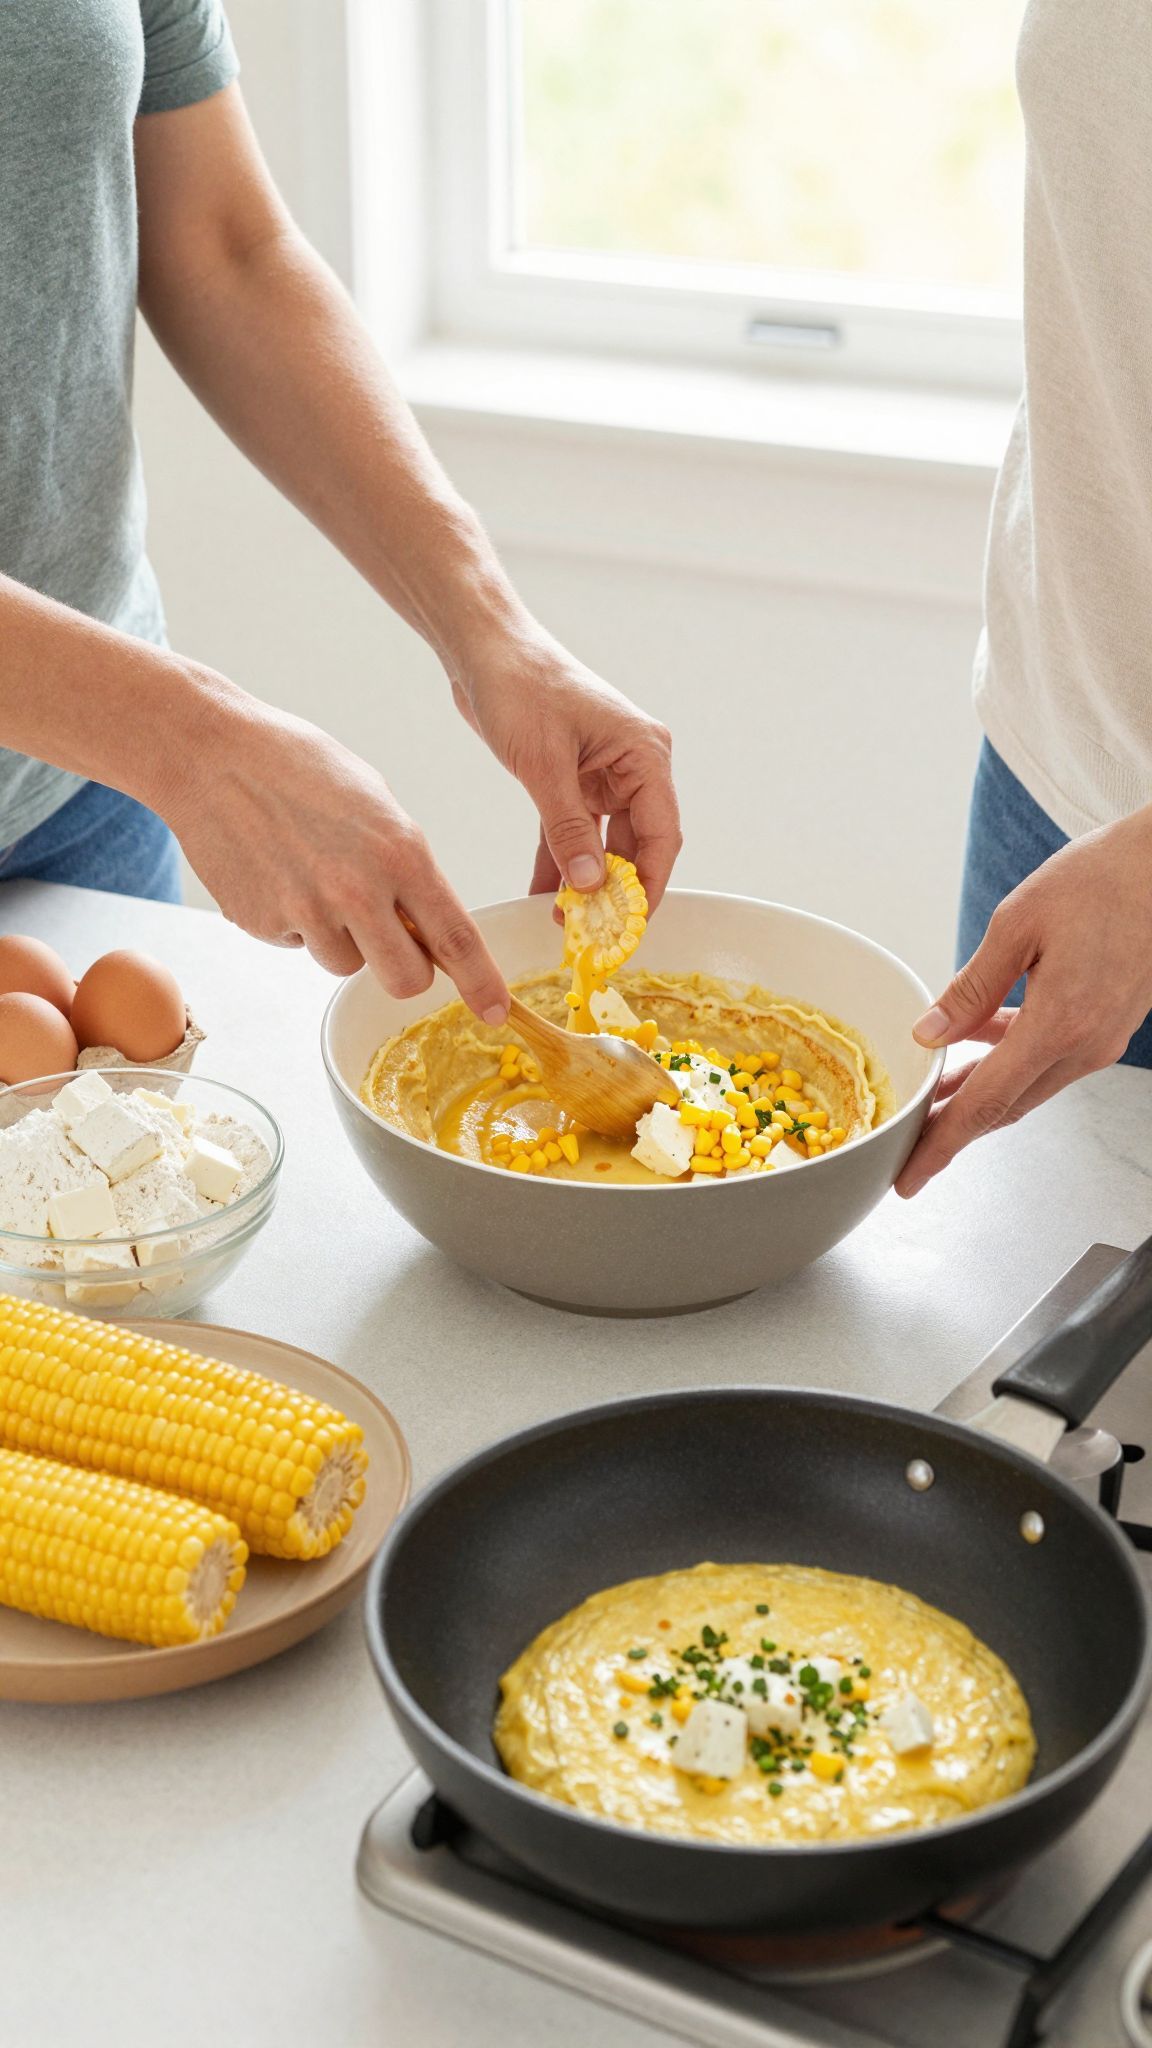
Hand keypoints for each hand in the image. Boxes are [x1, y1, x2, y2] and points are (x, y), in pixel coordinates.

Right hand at [162, 694, 509, 1020]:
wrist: (211, 755)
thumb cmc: (298, 766)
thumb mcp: (377, 804)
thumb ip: (407, 865)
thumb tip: (426, 921)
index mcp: (400, 853)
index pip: (455, 938)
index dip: (481, 983)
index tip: (495, 1011)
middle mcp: (357, 891)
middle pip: (405, 979)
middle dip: (406, 970)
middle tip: (392, 940)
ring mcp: (306, 912)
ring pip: (346, 965)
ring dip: (342, 939)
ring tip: (316, 877)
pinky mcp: (263, 924)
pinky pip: (298, 945)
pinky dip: (296, 922)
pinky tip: (279, 872)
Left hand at [456, 630, 680, 911]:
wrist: (482, 650)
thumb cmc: (521, 687)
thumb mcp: (543, 764)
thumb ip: (568, 829)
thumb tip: (590, 886)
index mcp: (644, 754)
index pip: (661, 834)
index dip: (648, 886)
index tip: (630, 927)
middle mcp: (632, 766)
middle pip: (637, 844)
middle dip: (616, 892)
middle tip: (595, 935)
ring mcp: (603, 773)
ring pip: (604, 843)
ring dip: (586, 881)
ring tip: (567, 923)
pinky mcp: (572, 779)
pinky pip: (572, 832)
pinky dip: (560, 861)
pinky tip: (544, 895)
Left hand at [895, 806, 1151, 1196]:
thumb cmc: (1103, 879)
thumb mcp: (1017, 923)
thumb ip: (972, 986)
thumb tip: (929, 1032)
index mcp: (1060, 1025)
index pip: (986, 1104)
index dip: (942, 1144)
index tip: (910, 1177)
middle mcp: (1085, 1045)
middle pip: (1005, 1106)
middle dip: (953, 1128)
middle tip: (909, 1143)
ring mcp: (1102, 1040)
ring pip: (1026, 1085)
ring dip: (978, 1092)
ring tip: (933, 1095)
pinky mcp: (1107, 1025)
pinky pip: (1048, 1058)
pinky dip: (1008, 1059)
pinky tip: (979, 1040)